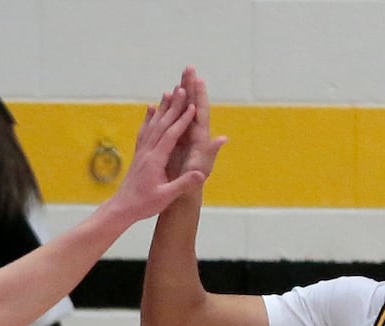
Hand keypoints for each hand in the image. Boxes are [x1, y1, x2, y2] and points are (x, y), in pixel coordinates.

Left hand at [105, 85, 207, 222]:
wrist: (121, 208)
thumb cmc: (144, 205)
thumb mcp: (165, 197)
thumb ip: (183, 184)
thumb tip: (201, 174)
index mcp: (155, 160)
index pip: (170, 135)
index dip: (182, 120)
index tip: (193, 106)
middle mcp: (147, 152)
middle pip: (162, 124)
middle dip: (174, 106)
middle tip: (183, 88)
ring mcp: (142, 152)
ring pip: (153, 124)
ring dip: (163, 107)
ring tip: (170, 91)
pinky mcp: (139, 154)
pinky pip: (144, 131)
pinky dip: (149, 118)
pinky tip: (151, 108)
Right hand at [164, 67, 227, 181]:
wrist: (182, 198)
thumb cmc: (191, 186)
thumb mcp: (200, 169)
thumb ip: (211, 153)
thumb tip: (223, 139)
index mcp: (199, 139)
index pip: (201, 112)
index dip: (200, 95)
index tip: (198, 78)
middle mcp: (193, 136)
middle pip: (192, 106)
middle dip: (190, 87)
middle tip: (188, 67)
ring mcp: (183, 138)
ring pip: (182, 111)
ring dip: (180, 95)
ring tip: (178, 77)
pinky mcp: (174, 144)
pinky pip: (171, 122)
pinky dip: (167, 110)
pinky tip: (162, 100)